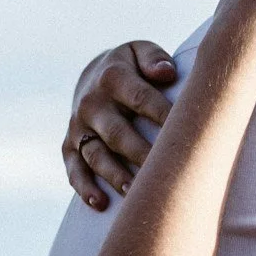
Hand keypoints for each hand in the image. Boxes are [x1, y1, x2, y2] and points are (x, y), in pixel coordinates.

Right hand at [64, 41, 176, 209]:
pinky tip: (100, 204)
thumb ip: (154, 59)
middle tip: (165, 172)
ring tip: (134, 192)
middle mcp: (91, 103)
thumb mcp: (140, 51)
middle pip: (118, 133)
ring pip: (96, 155)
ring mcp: (78, 127)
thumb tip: (166, 73)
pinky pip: (74, 169)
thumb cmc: (131, 67)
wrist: (92, 75)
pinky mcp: (69, 146)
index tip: (187, 133)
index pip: (141, 98)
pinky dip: (84, 188)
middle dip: (141, 153)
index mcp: (113, 78)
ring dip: (114, 175)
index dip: (164, 115)